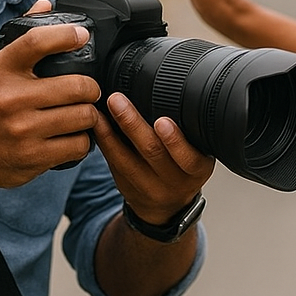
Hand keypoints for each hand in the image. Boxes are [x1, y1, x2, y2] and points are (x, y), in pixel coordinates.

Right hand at [0, 0, 101, 191]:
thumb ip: (20, 34)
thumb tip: (46, 4)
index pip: (37, 41)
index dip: (67, 35)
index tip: (82, 35)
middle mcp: (10, 98)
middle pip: (77, 85)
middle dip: (91, 87)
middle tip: (88, 90)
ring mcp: (22, 129)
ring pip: (83, 116)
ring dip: (89, 115)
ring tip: (82, 113)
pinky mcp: (33, 157)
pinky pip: (79, 145)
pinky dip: (82, 141)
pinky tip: (73, 136)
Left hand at [92, 92, 213, 222]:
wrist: (167, 207)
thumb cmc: (184, 169)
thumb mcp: (200, 154)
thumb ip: (191, 133)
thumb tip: (170, 88)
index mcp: (196, 171)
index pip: (188, 159)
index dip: (175, 141)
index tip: (163, 121)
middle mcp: (173, 182)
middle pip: (152, 153)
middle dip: (132, 125)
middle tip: (117, 100)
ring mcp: (148, 188)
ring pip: (125, 160)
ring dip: (109, 132)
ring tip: (100, 109)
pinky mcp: (125, 187)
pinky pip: (112, 164)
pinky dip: (103, 141)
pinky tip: (95, 124)